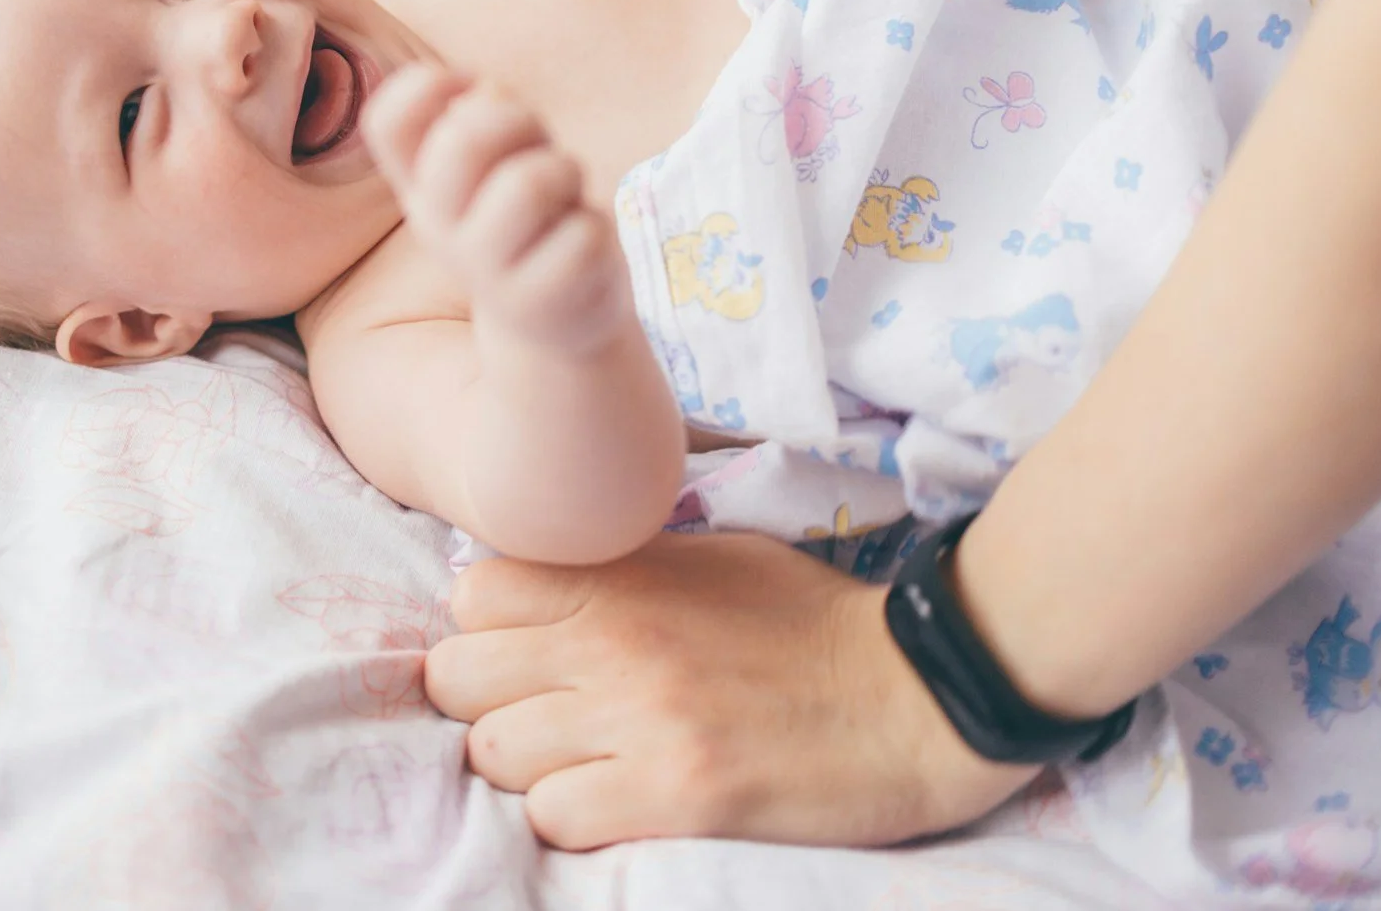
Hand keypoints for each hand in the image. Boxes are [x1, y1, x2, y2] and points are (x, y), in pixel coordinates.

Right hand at [362, 64, 631, 360]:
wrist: (554, 320)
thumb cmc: (529, 218)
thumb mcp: (503, 163)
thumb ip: (486, 119)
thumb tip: (489, 93)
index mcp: (420, 186)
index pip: (387, 121)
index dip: (426, 85)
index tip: (471, 89)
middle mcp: (436, 226)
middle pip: (463, 139)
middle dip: (520, 122)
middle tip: (540, 147)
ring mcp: (481, 271)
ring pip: (528, 183)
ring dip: (565, 174)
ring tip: (566, 197)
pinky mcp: (536, 301)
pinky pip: (581, 234)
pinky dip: (595, 226)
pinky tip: (582, 245)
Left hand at [423, 533, 1035, 848]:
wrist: (921, 691)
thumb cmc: (815, 622)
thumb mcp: (709, 559)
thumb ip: (618, 572)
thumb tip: (539, 588)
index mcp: (619, 575)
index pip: (473, 594)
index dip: (487, 631)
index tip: (523, 654)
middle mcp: (612, 640)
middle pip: (459, 680)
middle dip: (486, 705)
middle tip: (541, 720)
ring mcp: (639, 718)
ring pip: (494, 755)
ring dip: (528, 770)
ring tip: (582, 769)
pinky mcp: (676, 793)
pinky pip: (554, 817)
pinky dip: (572, 820)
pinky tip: (617, 807)